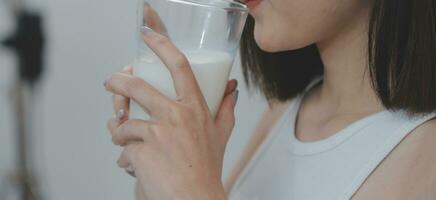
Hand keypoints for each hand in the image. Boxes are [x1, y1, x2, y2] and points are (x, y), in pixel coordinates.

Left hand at [105, 28, 238, 199]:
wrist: (195, 199)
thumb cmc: (207, 169)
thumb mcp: (221, 135)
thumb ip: (226, 109)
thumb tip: (231, 89)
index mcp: (195, 108)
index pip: (179, 66)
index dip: (161, 46)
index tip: (148, 38)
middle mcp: (176, 116)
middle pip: (137, 87)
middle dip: (117, 83)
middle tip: (111, 84)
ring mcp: (157, 133)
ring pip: (123, 122)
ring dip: (117, 130)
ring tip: (122, 137)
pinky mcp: (141, 151)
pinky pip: (123, 147)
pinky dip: (124, 155)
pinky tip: (132, 162)